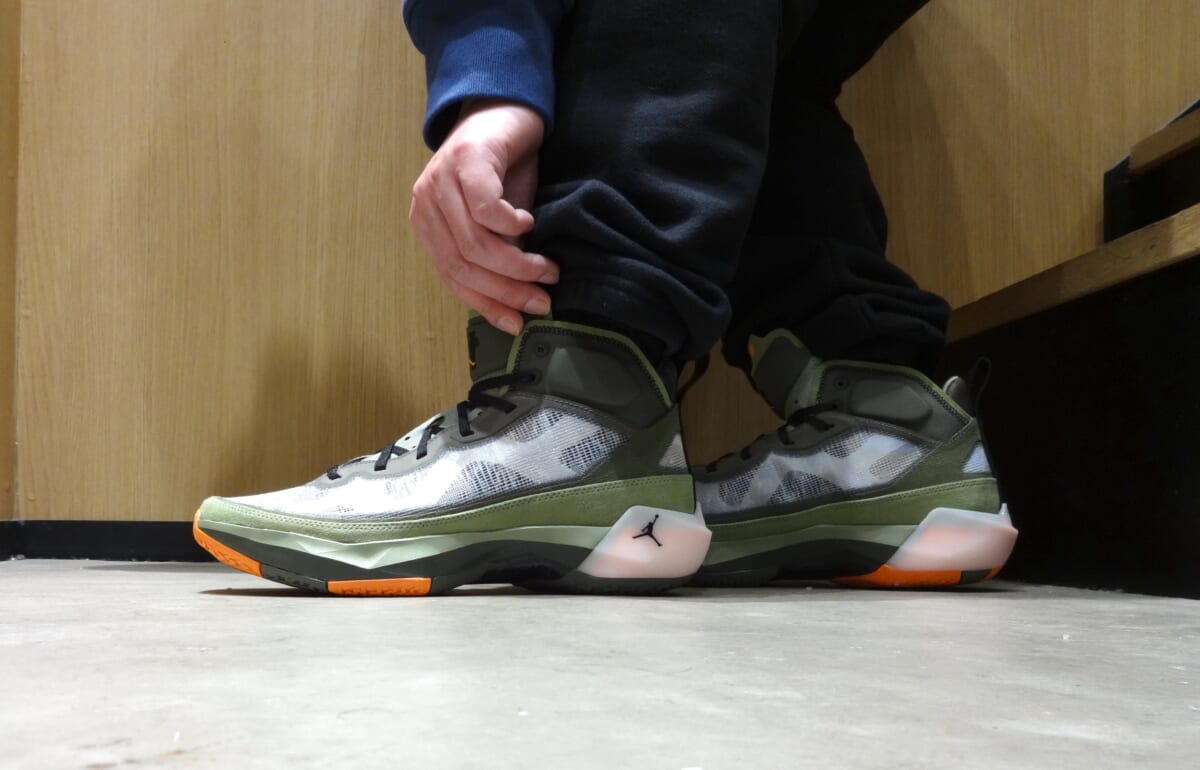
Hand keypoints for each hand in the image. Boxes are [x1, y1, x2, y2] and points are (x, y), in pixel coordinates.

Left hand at [409, 100, 556, 334]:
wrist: (505, 110)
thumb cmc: (503, 171)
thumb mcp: (497, 222)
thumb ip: (497, 255)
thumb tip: (518, 304)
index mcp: (428, 225)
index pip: (453, 278)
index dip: (487, 305)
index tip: (518, 324)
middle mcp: (426, 204)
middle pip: (464, 265)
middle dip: (506, 290)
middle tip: (543, 299)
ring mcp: (441, 180)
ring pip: (475, 244)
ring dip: (517, 264)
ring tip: (547, 269)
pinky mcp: (465, 160)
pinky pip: (485, 209)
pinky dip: (510, 225)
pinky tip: (529, 225)